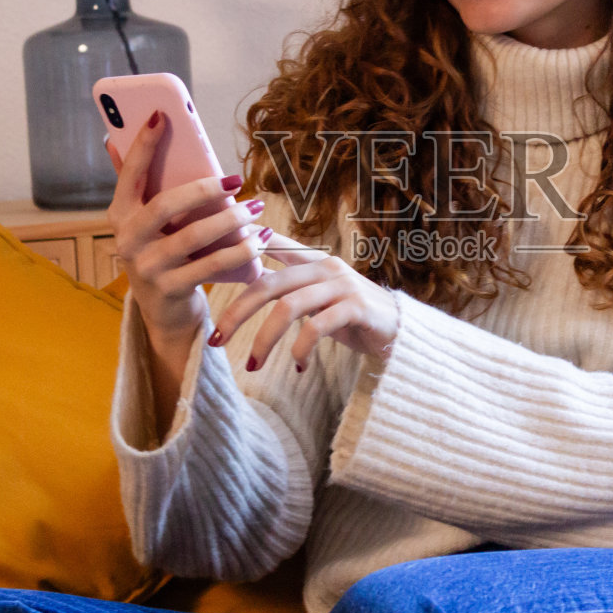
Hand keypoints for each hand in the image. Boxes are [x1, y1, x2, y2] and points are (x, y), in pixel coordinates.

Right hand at [105, 111, 273, 345]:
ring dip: (231, 220)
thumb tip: (114, 139)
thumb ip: (136, 185)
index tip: (161, 115)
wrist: (164, 312)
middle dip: (204, 188)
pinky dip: (240, 250)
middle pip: (166, 205)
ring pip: (194, 236)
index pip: (129, 173)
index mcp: (119, 214)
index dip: (143, 144)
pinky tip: (260, 238)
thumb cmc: (161, 253)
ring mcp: (147, 268)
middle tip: (237, 179)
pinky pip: (211, 266)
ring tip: (257, 208)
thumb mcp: (145, 223)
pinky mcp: (170, 289)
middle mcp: (127, 240)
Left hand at [209, 237, 400, 375]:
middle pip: (269, 283)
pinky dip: (301, 349)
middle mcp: (326, 267)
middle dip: (237, 311)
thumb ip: (289, 288)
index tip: (210, 254)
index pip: (271, 245)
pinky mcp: (356, 308)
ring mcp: (342, 286)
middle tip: (216, 338)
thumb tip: (249, 280)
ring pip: (289, 307)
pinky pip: (317, 327)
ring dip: (265, 339)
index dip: (242, 245)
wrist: (401, 332)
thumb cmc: (354, 317)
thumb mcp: (319, 297)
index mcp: (313, 261)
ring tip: (253, 365)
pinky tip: (298, 367)